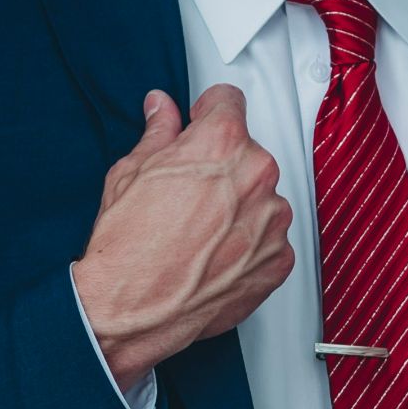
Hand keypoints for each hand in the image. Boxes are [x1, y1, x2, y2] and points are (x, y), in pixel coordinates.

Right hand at [74, 85, 295, 389]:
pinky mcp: (279, 260)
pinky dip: (250, 246)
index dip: (209, 112)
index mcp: (221, 142)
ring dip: (240, 208)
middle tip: (190, 193)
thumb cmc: (129, 246)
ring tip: (201, 232)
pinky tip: (216, 256)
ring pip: (262, 198)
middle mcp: (256, 175)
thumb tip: (162, 111)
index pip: (230, 101)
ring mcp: (272, 220)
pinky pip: (271, 240)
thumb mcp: (131, 172)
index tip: (202, 123)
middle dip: (223, 167)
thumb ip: (158, 134)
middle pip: (248, 153)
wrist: (133, 307)